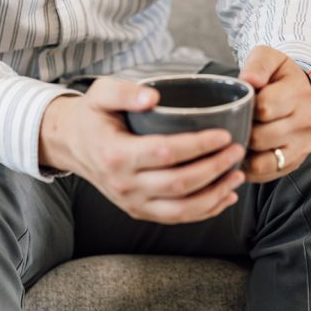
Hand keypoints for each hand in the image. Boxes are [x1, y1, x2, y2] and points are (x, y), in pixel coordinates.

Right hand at [39, 77, 245, 223]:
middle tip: (237, 150)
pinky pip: (176, 218)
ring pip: (182, 209)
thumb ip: (125, 92)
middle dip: (214, 169)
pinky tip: (224, 196)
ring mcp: (132, 202)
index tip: (222, 134)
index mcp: (115, 154)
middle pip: (178, 184)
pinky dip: (205, 211)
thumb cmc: (93, 115)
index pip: (164, 153)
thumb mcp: (101, 93)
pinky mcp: (139, 211)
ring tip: (238, 174)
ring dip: (215, 194)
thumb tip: (153, 98)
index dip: (197, 145)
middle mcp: (124, 184)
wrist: (72, 144)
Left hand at [238, 47, 310, 182]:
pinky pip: (267, 174)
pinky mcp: (295, 161)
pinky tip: (242, 154)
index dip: (244, 107)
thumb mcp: (267, 58)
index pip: (263, 108)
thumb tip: (249, 81)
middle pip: (260, 137)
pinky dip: (250, 168)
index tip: (239, 102)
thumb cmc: (276, 74)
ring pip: (263, 161)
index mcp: (298, 93)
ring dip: (244, 152)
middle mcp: (305, 121)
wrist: (296, 90)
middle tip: (232, 121)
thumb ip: (257, 65)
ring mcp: (302, 145)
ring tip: (235, 138)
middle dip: (242, 129)